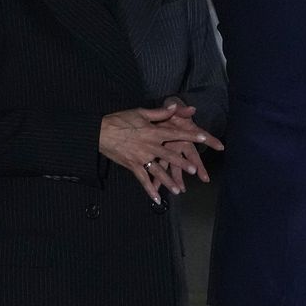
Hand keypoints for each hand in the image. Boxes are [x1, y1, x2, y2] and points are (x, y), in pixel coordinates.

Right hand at [99, 105, 223, 201]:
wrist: (101, 131)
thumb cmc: (121, 119)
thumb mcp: (141, 112)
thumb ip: (160, 112)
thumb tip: (175, 106)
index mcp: (153, 132)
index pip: (176, 134)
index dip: (191, 136)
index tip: (204, 139)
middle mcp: (150, 146)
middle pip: (169, 156)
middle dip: (182, 164)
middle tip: (194, 170)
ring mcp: (141, 158)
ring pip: (158, 171)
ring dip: (168, 181)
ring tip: (179, 190)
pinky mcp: (133, 166)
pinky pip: (143, 180)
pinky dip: (149, 190)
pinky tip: (157, 199)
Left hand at [155, 100, 222, 190]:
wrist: (156, 117)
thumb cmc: (168, 115)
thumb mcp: (174, 112)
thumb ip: (182, 111)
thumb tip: (192, 109)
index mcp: (184, 136)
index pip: (200, 138)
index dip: (210, 141)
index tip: (220, 146)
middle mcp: (178, 147)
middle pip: (188, 159)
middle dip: (196, 168)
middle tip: (204, 178)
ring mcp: (168, 153)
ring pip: (173, 168)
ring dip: (176, 179)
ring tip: (179, 190)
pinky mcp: (157, 156)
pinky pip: (157, 169)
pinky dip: (155, 178)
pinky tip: (154, 189)